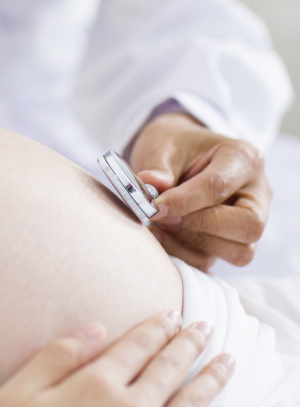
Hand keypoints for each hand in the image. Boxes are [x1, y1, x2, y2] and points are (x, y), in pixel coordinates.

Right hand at [0, 312, 232, 406]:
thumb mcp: (15, 395)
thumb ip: (57, 356)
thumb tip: (95, 328)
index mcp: (96, 384)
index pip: (137, 345)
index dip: (155, 327)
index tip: (171, 315)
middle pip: (170, 368)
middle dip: (189, 343)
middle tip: (205, 328)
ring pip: (191, 403)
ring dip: (211, 377)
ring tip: (226, 362)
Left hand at [130, 112, 270, 270]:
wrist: (177, 155)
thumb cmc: (174, 146)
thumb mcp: (163, 145)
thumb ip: (158, 167)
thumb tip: (150, 185)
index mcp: (244, 159)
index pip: (219, 186)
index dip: (185, 201)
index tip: (155, 207)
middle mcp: (256, 193)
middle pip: (248, 225)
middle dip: (201, 226)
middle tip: (163, 217)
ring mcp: (247, 222)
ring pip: (240, 252)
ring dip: (194, 243)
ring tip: (161, 225)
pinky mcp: (231, 244)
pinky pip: (215, 261)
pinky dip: (185, 254)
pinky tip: (162, 236)